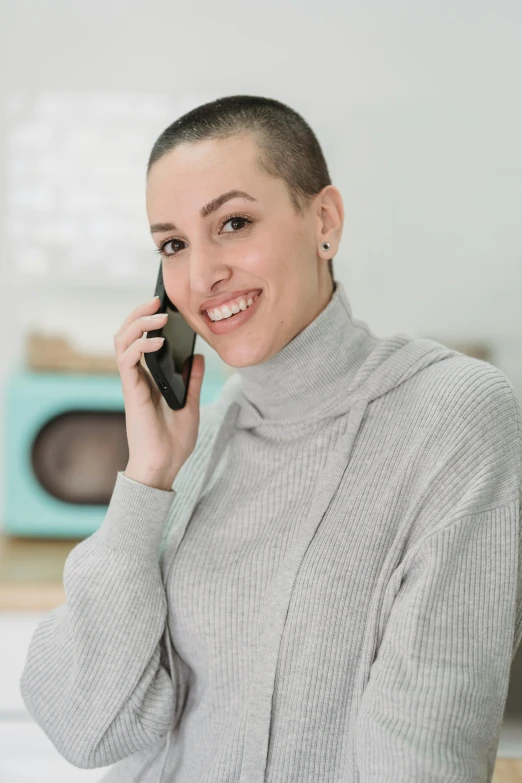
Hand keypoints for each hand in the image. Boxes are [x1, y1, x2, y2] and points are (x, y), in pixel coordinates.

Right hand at [113, 295, 204, 487]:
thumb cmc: (174, 439)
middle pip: (127, 334)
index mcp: (149, 377)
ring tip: (158, 315)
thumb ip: (193, 379)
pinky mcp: (131, 391)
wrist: (165, 465)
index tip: (164, 306)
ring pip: (122, 341)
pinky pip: (127, 360)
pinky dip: (140, 345)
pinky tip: (159, 341)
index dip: (147, 320)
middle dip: (139, 313)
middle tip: (157, 300)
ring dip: (137, 323)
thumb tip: (199, 357)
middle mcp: (137, 376)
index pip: (141, 340)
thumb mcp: (192, 403)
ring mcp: (132, 382)